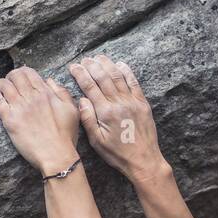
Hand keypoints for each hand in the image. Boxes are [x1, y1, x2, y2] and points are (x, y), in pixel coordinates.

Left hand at [0, 66, 79, 175]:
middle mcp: (32, 97)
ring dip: (1, 84)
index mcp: (46, 93)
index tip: (20, 77)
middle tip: (10, 82)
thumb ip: (62, 92)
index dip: (23, 72)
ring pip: (4, 85)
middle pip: (15, 76)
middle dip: (11, 76)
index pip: (29, 73)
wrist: (56, 156)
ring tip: (0, 88)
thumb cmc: (65, 136)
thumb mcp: (71, 110)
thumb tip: (49, 81)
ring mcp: (20, 108)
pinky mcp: (10, 120)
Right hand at [68, 54, 167, 182]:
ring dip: (107, 65)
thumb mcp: (97, 141)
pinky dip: (126, 72)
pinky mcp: (142, 103)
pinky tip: (120, 64)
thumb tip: (81, 100)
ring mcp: (132, 101)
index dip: (80, 74)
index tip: (73, 67)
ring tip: (98, 57)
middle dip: (92, 66)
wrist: (143, 160)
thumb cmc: (118, 154)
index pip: (89, 87)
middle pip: (103, 78)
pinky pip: (134, 83)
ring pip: (117, 76)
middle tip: (84, 60)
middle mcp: (119, 103)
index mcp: (105, 112)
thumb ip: (88, 119)